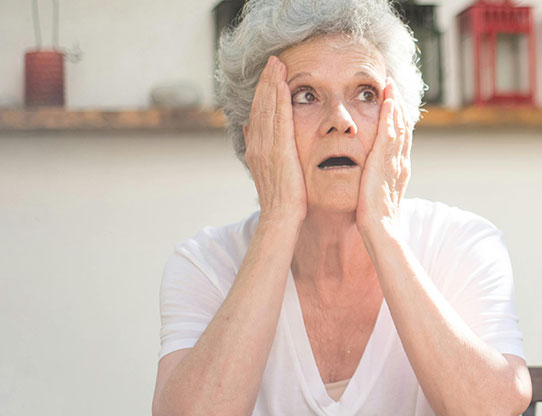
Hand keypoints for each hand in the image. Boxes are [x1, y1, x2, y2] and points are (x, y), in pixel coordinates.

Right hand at [244, 56, 306, 222]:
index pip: (258, 114)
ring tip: (277, 65)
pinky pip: (278, 118)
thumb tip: (248, 131)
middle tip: (273, 61)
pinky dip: (278, 99)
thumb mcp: (267, 172)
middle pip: (260, 106)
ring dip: (272, 84)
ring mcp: (266, 147)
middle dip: (266, 82)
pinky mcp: (278, 150)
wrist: (280, 218)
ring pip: (267, 108)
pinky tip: (283, 85)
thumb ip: (260, 150)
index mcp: (255, 149)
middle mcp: (257, 145)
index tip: (270, 76)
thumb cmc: (281, 201)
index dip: (263, 93)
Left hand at [356, 79, 411, 234]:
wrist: (380, 230)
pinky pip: (389, 133)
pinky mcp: (384, 162)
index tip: (392, 106)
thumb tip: (371, 185)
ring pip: (398, 127)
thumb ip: (376, 187)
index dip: (397, 123)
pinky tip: (387, 101)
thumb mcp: (376, 199)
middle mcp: (400, 164)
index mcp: (398, 172)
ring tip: (390, 87)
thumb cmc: (375, 222)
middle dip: (398, 108)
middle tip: (393, 88)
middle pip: (402, 129)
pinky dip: (390, 116)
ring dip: (394, 106)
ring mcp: (394, 162)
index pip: (400, 142)